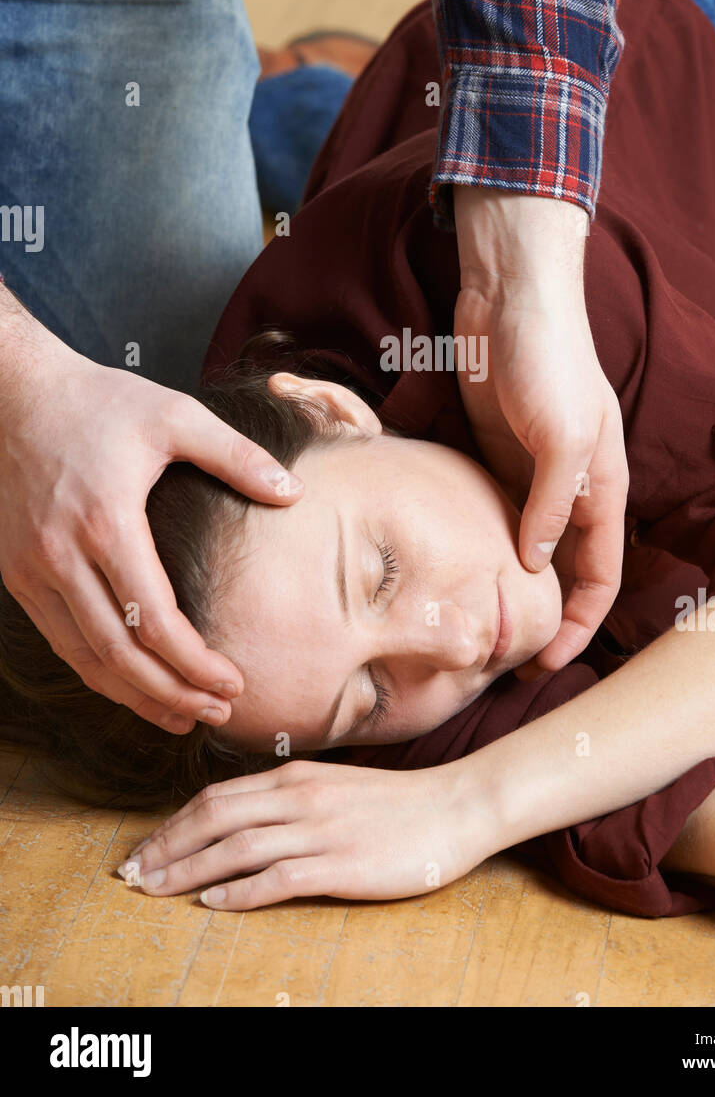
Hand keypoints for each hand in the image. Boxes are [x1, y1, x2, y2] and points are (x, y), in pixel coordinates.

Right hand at [0, 302, 302, 731]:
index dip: (195, 663)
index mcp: (106, 522)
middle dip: (171, 694)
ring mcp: (32, 569)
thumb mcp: (176, 416)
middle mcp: (62, 555)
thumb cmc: (102, 401)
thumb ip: (237, 456)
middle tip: (218, 714)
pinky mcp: (17, 572)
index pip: (154, 620)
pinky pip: (60, 639)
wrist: (16, 392)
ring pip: (84, 657)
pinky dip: (98, 670)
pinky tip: (133, 685)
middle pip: (118, 654)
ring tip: (182, 716)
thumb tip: (294, 493)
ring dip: (134, 695)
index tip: (233, 684)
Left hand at [118, 758, 492, 907]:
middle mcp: (299, 798)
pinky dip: (239, 891)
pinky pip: (277, 878)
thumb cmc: (396, 803)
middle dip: (166, 846)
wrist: (455, 807)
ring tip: (155, 890)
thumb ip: (290, 799)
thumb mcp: (334, 787)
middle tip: (131, 873)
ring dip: (188, 870)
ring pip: (235, 848)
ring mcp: (319, 831)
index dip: (173, 823)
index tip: (145, 847)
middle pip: (214, 819)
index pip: (216, 797)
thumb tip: (244, 818)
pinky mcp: (340, 864)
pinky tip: (213, 903)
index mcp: (296, 777)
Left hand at [453, 189, 628, 677]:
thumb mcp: (561, 435)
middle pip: (562, 567)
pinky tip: (450, 564)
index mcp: (601, 485)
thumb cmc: (548, 358)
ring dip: (505, 582)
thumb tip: (534, 564)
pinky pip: (489, 508)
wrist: (511, 294)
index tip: (547, 663)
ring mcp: (528, 468)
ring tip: (472, 621)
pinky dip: (478, 540)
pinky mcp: (491, 449)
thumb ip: (552, 503)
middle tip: (502, 656)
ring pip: (523, 543)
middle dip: (541, 613)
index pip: (601, 573)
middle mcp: (569, 485)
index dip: (580, 623)